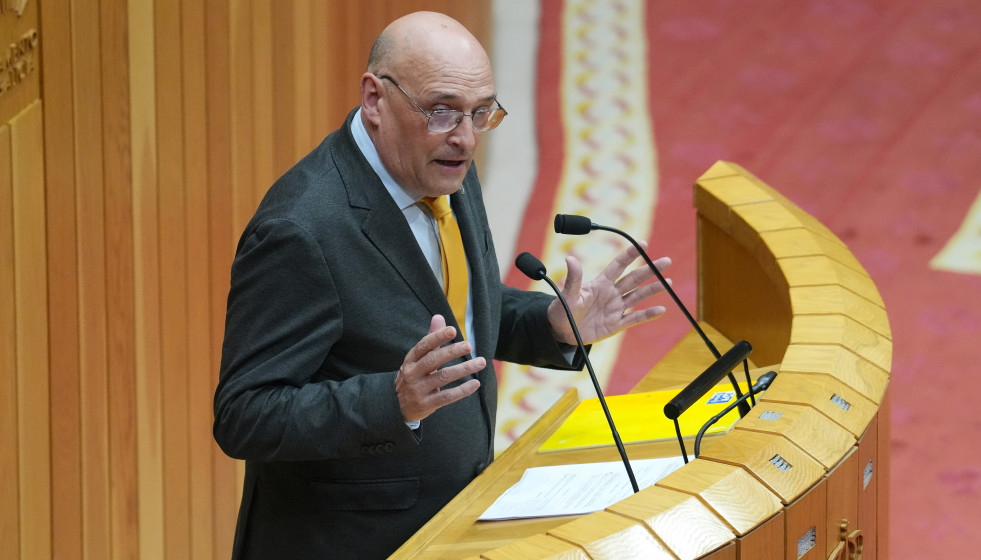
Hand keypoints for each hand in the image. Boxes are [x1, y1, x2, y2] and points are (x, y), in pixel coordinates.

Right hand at [395, 315, 485, 422]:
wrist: (398, 406)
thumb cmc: (414, 376)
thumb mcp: (418, 358)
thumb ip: (431, 339)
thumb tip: (439, 316)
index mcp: (410, 360)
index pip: (424, 346)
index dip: (437, 337)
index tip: (453, 330)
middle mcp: (412, 374)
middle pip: (433, 360)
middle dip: (452, 351)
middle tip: (469, 345)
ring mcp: (418, 390)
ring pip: (443, 377)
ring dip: (464, 369)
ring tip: (480, 362)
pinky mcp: (426, 404)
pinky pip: (447, 397)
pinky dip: (462, 390)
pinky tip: (475, 383)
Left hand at [547, 242, 670, 345]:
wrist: (562, 332)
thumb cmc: (562, 311)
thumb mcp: (567, 295)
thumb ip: (573, 278)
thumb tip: (570, 258)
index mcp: (600, 283)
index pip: (618, 265)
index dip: (630, 254)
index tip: (643, 244)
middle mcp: (611, 293)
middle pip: (634, 279)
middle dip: (650, 270)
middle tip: (666, 261)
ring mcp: (615, 308)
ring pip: (638, 296)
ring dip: (653, 290)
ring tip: (668, 283)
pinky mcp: (616, 324)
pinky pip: (635, 318)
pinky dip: (648, 314)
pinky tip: (661, 309)